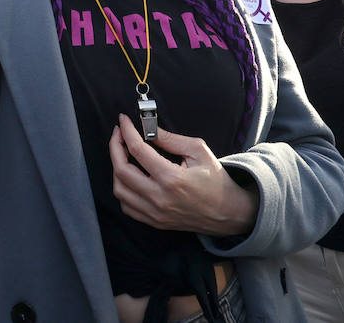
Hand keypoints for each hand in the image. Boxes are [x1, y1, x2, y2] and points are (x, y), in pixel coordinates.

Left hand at [109, 114, 257, 236]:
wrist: (228, 212)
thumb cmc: (216, 180)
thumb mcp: (198, 151)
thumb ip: (170, 139)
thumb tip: (147, 129)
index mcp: (172, 178)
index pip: (138, 151)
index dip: (126, 132)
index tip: (123, 120)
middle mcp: (160, 198)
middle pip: (121, 171)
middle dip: (114, 147)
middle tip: (118, 134)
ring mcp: (155, 213)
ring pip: (119, 190)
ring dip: (116, 168)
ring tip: (123, 153)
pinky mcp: (154, 222)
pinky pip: (126, 206)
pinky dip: (122, 189)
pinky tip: (129, 176)